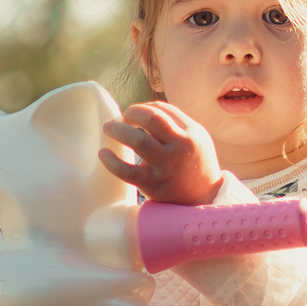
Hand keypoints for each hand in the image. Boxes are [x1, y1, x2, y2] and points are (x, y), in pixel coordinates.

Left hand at [99, 102, 223, 204]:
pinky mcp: (153, 185)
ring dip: (118, 130)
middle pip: (151, 119)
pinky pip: (127, 172)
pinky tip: (103, 154)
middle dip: (131, 113)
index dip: (142, 107)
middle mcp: (179, 148)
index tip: (134, 114)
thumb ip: (175, 121)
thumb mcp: (196, 137)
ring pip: (138, 141)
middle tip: (121, 118)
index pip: (161, 110)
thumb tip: (143, 109)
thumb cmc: (195, 162)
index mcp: (190, 133)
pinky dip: (112, 161)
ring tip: (108, 128)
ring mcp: (165, 167)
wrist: (203, 198)